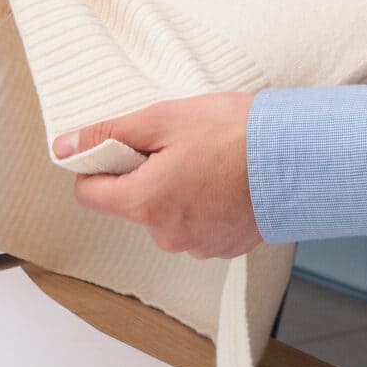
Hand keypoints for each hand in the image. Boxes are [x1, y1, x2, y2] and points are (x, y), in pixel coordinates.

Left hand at [55, 93, 262, 258]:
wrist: (299, 156)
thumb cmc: (236, 133)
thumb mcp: (163, 119)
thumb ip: (109, 134)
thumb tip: (67, 146)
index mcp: (146, 203)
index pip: (89, 195)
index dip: (97, 166)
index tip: (120, 146)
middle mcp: (168, 235)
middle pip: (130, 204)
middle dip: (143, 173)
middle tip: (177, 145)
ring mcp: (198, 246)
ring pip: (164, 213)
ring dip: (175, 188)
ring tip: (207, 160)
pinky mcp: (224, 247)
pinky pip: (195, 224)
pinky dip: (202, 202)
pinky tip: (224, 179)